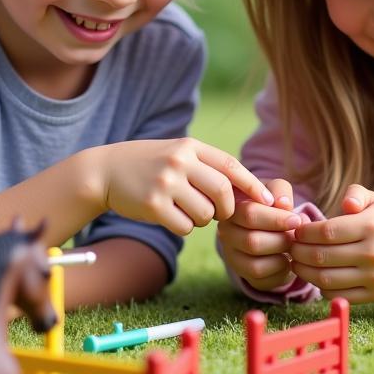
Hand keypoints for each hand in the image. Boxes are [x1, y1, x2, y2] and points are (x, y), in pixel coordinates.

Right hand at [96, 138, 275, 235]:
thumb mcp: (177, 154)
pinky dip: (182, 227)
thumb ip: (206, 166)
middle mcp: (179, 161)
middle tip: (217, 213)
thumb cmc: (148, 165)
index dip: (253, 185)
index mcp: (190, 146)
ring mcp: (165, 182)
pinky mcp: (153, 204)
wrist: (104, 171)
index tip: (269, 200)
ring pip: (205, 214)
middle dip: (226, 209)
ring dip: (200, 219)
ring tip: (183, 209)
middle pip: (223, 193)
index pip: (231, 166)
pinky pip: (185, 227)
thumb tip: (247, 192)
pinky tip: (169, 216)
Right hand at [217, 177, 303, 290]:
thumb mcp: (276, 191)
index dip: (276, 218)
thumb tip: (283, 204)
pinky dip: (280, 269)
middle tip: (295, 235)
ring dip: (280, 256)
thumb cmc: (272, 205)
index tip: (296, 220)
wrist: (271, 229)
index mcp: (232, 209)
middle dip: (281, 239)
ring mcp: (232, 256)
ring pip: (256, 264)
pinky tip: (286, 257)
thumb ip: (280, 191)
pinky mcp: (243, 274)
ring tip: (292, 245)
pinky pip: (262, 278)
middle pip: (252, 242)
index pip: (249, 214)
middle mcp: (225, 233)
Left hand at [289, 185, 373, 302]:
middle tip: (290, 248)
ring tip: (297, 262)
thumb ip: (355, 194)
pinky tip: (316, 276)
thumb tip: (346, 205)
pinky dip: (321, 288)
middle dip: (298, 252)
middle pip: (322, 257)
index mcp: (371, 226)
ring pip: (327, 280)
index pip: (326, 232)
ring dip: (304, 272)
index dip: (303, 233)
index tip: (294, 231)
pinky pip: (339, 295)